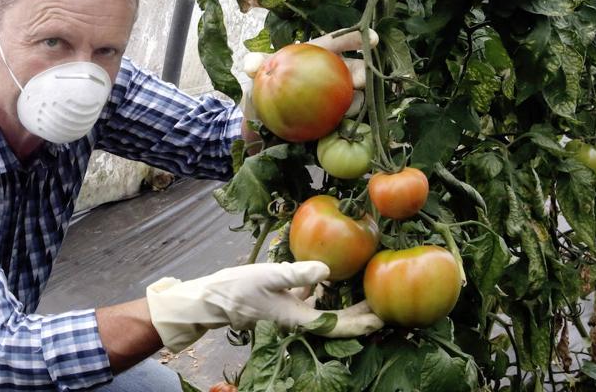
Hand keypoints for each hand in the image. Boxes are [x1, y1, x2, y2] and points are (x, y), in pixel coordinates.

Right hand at [146, 261, 382, 351]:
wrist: (212, 297)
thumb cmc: (238, 288)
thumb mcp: (268, 276)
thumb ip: (297, 274)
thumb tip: (327, 271)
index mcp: (297, 317)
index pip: (335, 325)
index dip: (359, 323)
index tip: (380, 318)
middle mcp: (297, 318)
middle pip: (335, 321)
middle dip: (359, 317)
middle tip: (382, 307)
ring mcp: (290, 311)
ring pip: (325, 312)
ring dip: (344, 306)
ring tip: (363, 296)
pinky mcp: (282, 302)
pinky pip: (310, 301)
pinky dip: (324, 294)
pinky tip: (329, 281)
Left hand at [239, 27, 377, 117]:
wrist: (264, 121)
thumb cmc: (264, 88)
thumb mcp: (258, 75)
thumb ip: (257, 66)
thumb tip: (250, 64)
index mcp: (318, 55)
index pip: (337, 43)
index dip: (355, 39)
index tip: (373, 38)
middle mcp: (334, 74)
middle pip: (355, 69)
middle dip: (364, 72)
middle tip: (361, 80)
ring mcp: (337, 97)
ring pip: (357, 96)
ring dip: (358, 100)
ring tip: (350, 107)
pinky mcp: (335, 118)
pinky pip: (347, 120)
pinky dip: (349, 122)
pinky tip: (345, 126)